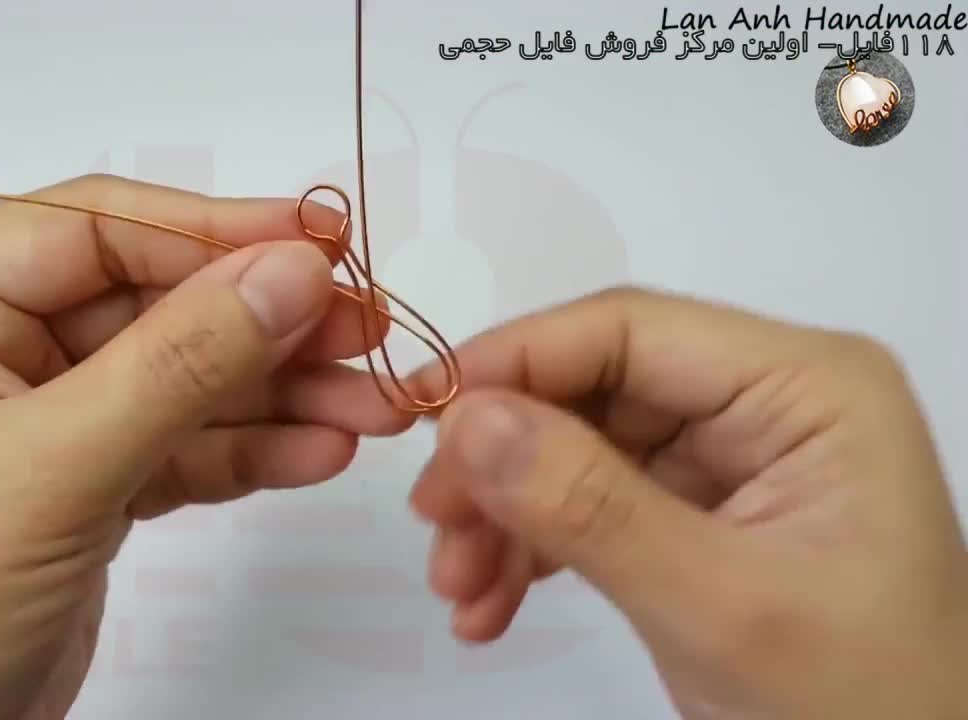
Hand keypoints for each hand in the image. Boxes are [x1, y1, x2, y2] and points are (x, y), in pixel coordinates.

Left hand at [0, 174, 412, 719]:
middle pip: (154, 301)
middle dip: (265, 326)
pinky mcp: (80, 483)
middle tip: (367, 331)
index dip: (218, 232)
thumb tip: (291, 273)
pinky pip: (180, 445)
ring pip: (181, 377)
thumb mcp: (44, 472)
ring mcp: (36, 414)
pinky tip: (318, 450)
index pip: (96, 231)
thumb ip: (179, 364)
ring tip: (372, 407)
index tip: (322, 246)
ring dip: (279, 393)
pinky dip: (250, 450)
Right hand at [406, 288, 967, 718]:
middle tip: (435, 527)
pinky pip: (590, 507)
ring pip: (575, 451)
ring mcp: (728, 460)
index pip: (629, 330)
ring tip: (458, 590)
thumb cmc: (856, 701)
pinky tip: (489, 606)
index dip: (514, 360)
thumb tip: (465, 420)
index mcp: (805, 386)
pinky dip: (532, 551)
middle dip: (502, 463)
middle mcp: (764, 403)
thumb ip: (590, 507)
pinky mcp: (697, 515)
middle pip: (590, 393)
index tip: (419, 416)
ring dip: (505, 516)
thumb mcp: (720, 604)